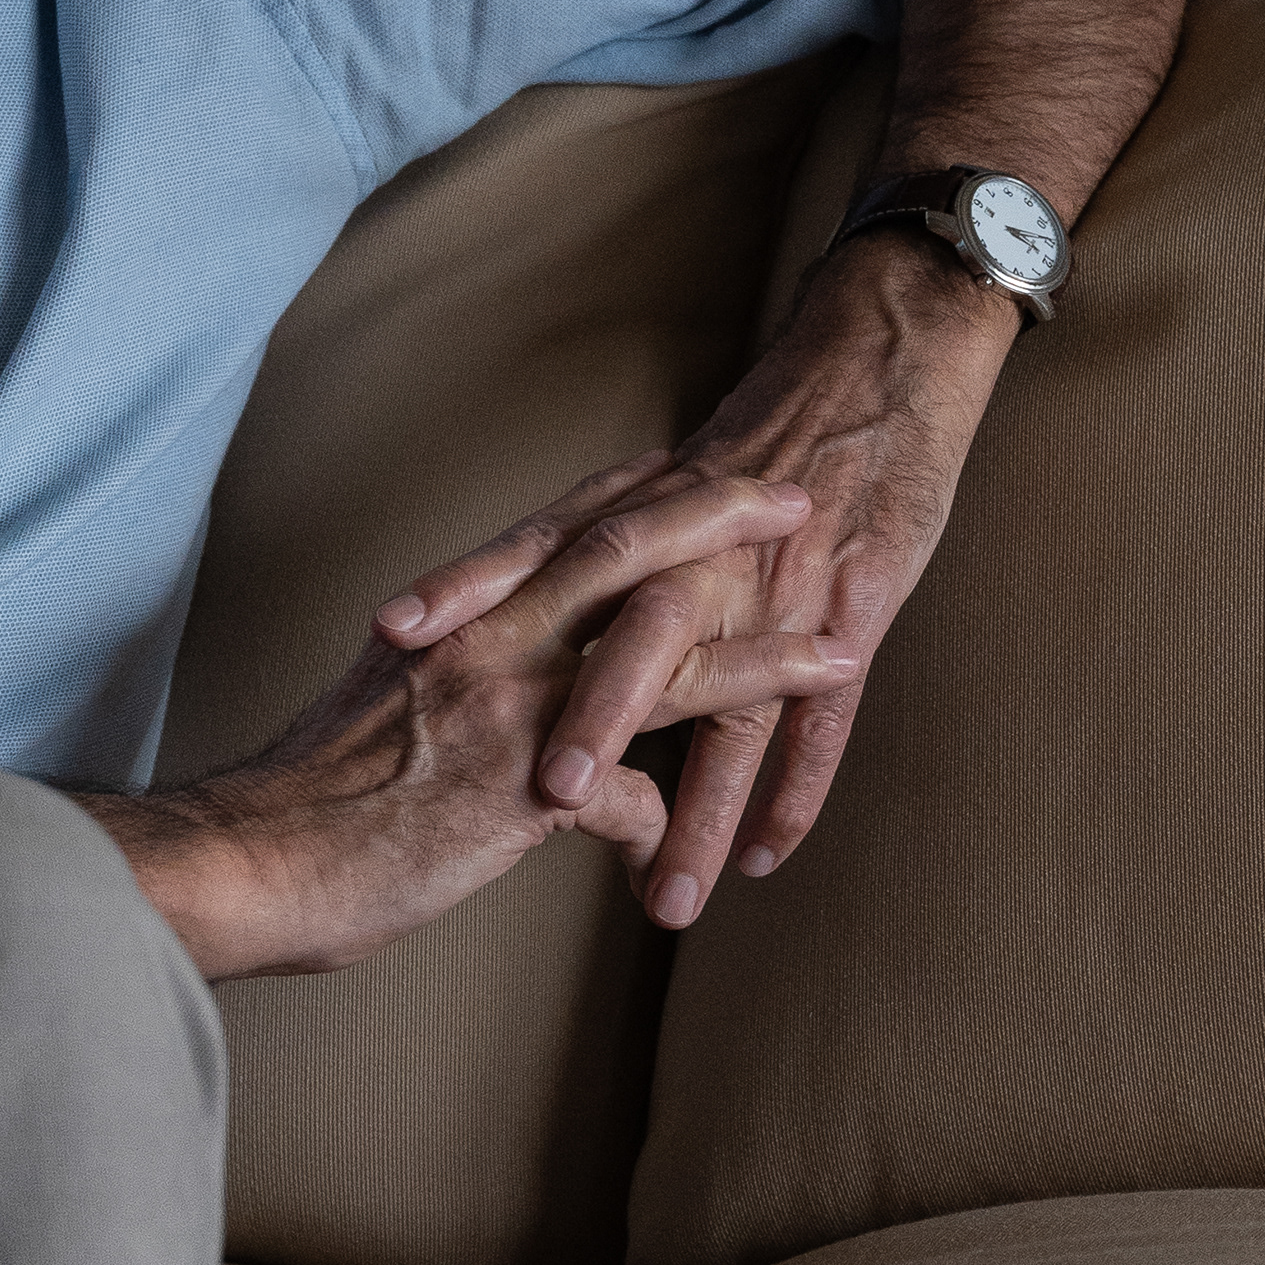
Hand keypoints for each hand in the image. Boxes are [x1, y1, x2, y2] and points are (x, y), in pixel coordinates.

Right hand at [90, 459, 856, 983]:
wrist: (244, 860)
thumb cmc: (303, 804)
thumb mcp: (388, 719)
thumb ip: (456, 695)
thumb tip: (494, 706)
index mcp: (457, 618)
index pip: (559, 530)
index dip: (634, 493)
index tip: (690, 455)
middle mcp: (487, 643)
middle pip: (624, 553)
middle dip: (718, 519)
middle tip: (793, 494)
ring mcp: (506, 710)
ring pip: (660, 659)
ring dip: (761, 650)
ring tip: (842, 643)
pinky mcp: (518, 793)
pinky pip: (630, 799)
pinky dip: (670, 824)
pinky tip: (705, 852)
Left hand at [370, 235, 1008, 931]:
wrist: (877, 368)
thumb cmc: (761, 435)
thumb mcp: (663, 482)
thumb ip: (593, 548)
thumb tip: (510, 613)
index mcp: (644, 511)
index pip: (543, 553)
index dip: (469, 589)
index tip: (387, 636)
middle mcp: (702, 550)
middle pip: (635, 636)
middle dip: (589, 720)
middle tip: (537, 798)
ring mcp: (783, 585)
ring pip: (731, 705)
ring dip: (700, 806)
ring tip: (666, 897)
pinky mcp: (856, 612)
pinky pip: (825, 719)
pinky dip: (798, 793)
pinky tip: (767, 859)